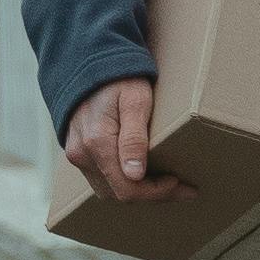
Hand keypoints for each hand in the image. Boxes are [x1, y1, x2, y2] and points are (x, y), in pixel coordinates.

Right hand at [63, 78, 182, 198]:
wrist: (91, 64)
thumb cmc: (119, 78)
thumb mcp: (135, 101)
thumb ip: (134, 138)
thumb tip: (135, 174)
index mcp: (97, 143)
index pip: (128, 188)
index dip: (157, 193)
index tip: (182, 186)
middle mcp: (82, 154)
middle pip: (119, 194)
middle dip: (152, 195)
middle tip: (182, 188)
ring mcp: (77, 155)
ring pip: (108, 190)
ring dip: (138, 191)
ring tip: (166, 184)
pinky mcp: (77, 153)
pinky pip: (101, 179)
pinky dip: (123, 182)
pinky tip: (143, 174)